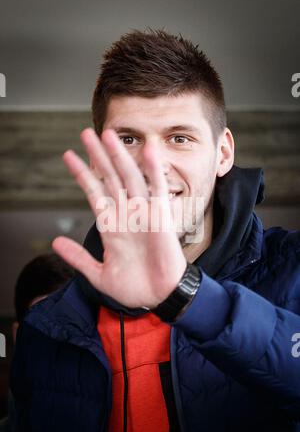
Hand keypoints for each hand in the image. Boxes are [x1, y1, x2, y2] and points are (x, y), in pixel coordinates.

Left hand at [52, 128, 186, 308]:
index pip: (94, 192)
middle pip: (110, 178)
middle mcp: (125, 215)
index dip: (82, 173)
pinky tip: (148, 150)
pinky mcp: (161, 217)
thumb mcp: (99, 274)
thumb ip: (79, 257)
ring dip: (119, 156)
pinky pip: (158, 189)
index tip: (68, 156)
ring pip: (129, 177)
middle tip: (86, 132)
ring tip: (108, 134)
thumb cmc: (134, 288)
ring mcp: (143, 213)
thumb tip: (56, 242)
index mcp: (110, 227)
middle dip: (98, 155)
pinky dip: (154, 170)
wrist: (160, 298)